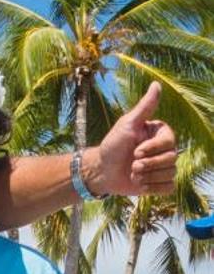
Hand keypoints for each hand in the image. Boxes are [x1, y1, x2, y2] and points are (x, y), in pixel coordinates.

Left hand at [89, 82, 177, 198]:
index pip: (169, 142)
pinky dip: (154, 188)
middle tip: (132, 166)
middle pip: (171, 158)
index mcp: (160, 133)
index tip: (135, 152)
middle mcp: (164, 149)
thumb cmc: (112, 145)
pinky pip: (168, 188)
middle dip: (149, 165)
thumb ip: (145, 107)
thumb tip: (156, 84)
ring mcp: (162, 166)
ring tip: (133, 174)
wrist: (101, 170)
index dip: (152, 149)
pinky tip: (140, 185)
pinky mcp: (159, 182)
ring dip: (149, 177)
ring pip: (170, 173)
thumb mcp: (127, 124)